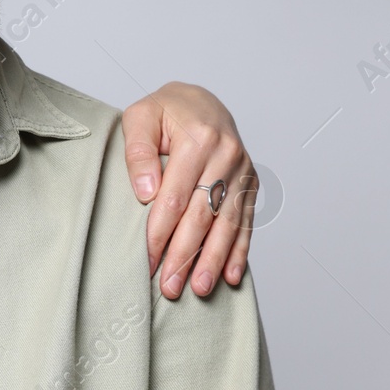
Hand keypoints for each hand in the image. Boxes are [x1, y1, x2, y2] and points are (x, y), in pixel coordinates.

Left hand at [121, 82, 256, 299]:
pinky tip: (231, 276)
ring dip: (213, 260)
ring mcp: (243, 171)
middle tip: (170, 286)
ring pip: (227, 224)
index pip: (176, 197)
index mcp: (199, 140)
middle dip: (186, 255)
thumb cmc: (165, 110)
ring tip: (198, 289)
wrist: (201, 100)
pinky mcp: (250, 183)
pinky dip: (239, 251)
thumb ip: (139, 152)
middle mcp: (227, 156)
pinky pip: (246, 222)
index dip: (161, 231)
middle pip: (203, 215)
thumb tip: (145, 193)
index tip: (147, 259)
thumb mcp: (140, 116)